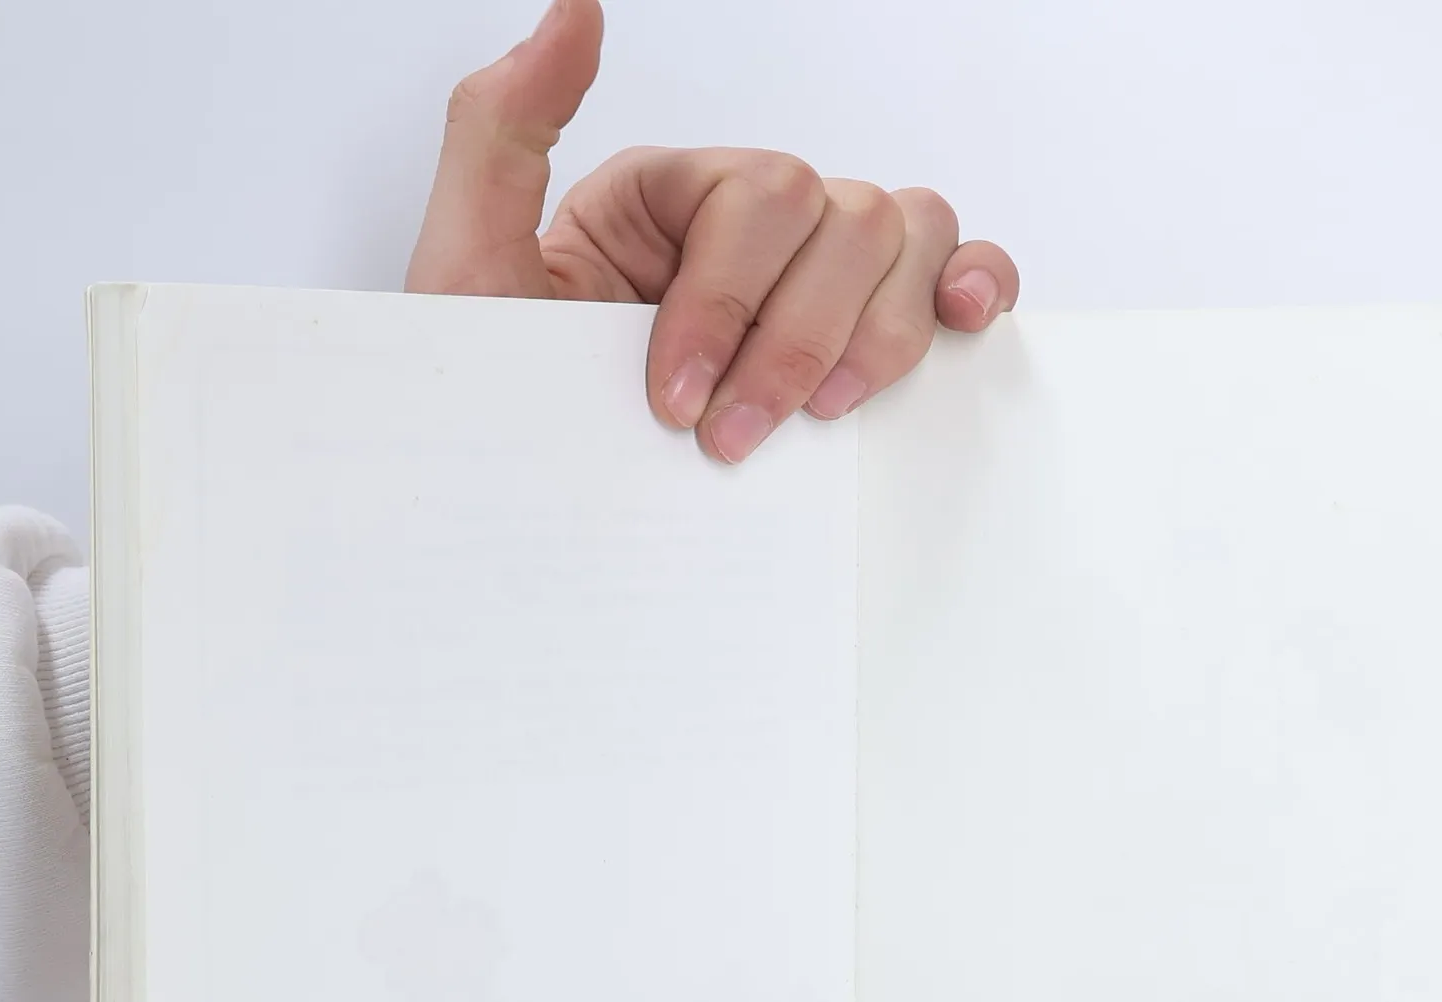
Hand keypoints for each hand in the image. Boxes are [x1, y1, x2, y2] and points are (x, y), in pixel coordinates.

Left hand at [405, 0, 1018, 462]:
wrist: (531, 512)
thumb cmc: (506, 412)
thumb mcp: (467, 271)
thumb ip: (501, 129)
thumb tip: (573, 12)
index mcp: (671, 200)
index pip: (752, 197)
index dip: (726, 301)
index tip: (674, 400)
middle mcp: (753, 227)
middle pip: (842, 215)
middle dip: (793, 339)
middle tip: (733, 437)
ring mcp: (817, 280)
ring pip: (906, 238)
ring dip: (876, 334)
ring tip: (818, 418)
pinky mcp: (864, 343)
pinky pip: (951, 278)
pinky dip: (974, 284)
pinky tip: (959, 320)